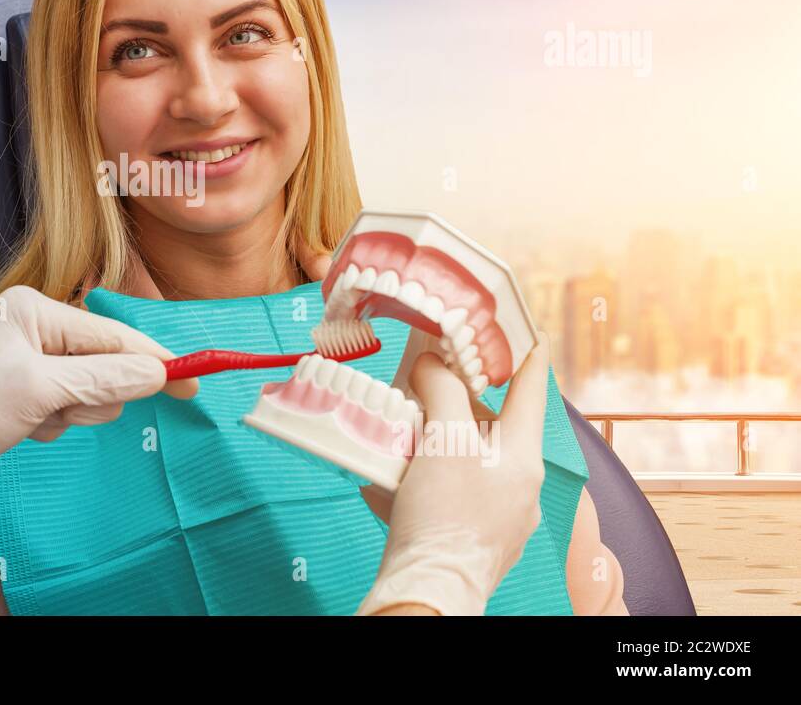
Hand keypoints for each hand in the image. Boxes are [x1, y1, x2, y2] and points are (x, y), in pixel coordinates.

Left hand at [0, 285, 197, 497]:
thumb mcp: (39, 391)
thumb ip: (102, 379)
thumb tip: (156, 371)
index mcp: (35, 310)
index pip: (111, 335)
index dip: (154, 358)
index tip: (193, 380)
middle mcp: (34, 328)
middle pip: (105, 362)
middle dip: (91, 395)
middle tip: (60, 410)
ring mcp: (31, 360)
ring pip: (90, 390)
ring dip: (71, 413)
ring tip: (34, 419)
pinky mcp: (26, 391)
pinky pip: (69, 407)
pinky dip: (54, 423)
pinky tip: (23, 428)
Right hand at [357, 334, 550, 616]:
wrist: (427, 592)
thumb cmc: (443, 517)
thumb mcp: (443, 440)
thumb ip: (443, 391)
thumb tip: (433, 365)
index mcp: (522, 457)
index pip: (531, 391)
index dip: (528, 355)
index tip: (529, 330)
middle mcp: (519, 487)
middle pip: (491, 426)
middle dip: (456, 402)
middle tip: (426, 381)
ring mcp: (499, 517)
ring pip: (467, 460)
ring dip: (434, 441)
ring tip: (401, 432)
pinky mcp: (474, 539)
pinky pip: (451, 494)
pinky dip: (424, 478)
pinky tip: (393, 479)